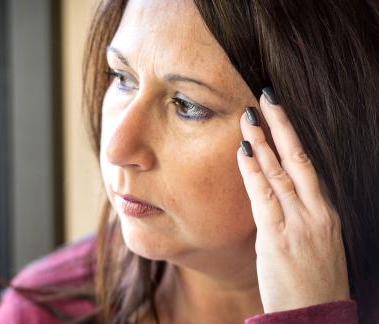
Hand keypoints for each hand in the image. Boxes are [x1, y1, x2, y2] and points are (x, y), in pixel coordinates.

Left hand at [237, 89, 349, 312]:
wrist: (317, 317)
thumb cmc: (312, 284)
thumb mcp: (313, 245)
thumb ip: (295, 219)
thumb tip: (272, 197)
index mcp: (325, 213)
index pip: (306, 166)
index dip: (292, 138)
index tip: (279, 115)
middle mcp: (316, 212)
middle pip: (298, 158)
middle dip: (282, 125)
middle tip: (267, 96)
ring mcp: (300, 223)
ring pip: (280, 172)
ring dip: (263, 141)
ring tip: (249, 116)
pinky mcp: (279, 237)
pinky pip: (264, 197)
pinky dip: (253, 172)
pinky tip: (245, 151)